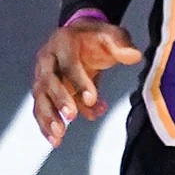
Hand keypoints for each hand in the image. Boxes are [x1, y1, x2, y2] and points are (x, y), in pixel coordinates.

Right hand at [32, 19, 142, 145]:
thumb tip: (134, 56)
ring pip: (40, 97)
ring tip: (59, 135)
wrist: (80, 37)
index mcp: (63, 42)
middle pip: (48, 80)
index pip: (68, 63)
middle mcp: (48, 58)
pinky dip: (45, 124)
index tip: (91, 98)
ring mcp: (42, 74)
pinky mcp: (43, 89)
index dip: (79, 81)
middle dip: (59, 99)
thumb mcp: (111, 35)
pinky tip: (55, 140)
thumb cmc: (94, 39)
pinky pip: (40, 108)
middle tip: (71, 116)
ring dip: (48, 117)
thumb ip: (122, 45)